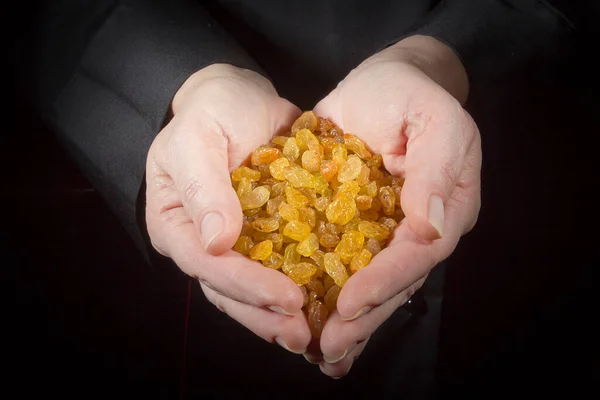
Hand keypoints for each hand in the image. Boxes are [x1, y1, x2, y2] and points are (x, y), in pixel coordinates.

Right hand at [145, 64, 310, 353]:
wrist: (241, 98)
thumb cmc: (211, 110)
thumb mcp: (197, 137)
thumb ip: (203, 185)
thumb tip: (217, 241)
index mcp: (176, 222)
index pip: (206, 264)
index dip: (246, 285)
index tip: (286, 298)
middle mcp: (201, 241)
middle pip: (228, 290)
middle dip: (264, 314)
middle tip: (302, 335)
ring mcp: (233, 243)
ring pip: (252, 289)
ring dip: (280, 314)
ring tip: (314, 335)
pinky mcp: (264, 235)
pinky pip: (280, 267)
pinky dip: (300, 287)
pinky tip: (325, 304)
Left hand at [310, 36, 481, 376]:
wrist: (381, 83)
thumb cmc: (409, 92)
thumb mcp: (433, 118)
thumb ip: (435, 170)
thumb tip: (430, 227)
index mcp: (443, 208)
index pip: (417, 254)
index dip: (385, 282)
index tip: (350, 305)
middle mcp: (415, 227)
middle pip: (393, 281)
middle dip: (363, 316)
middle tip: (329, 347)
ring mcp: (384, 228)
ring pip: (367, 280)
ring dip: (346, 319)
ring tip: (320, 353)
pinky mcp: (352, 222)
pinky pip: (339, 261)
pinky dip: (324, 291)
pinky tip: (305, 320)